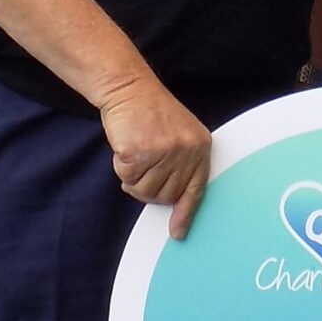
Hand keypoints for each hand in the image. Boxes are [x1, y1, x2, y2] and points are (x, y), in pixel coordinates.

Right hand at [100, 77, 212, 238]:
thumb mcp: (179, 135)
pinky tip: (126, 146)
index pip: (196, 189)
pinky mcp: (139, 153)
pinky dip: (121, 167)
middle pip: (165, 196)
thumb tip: (176, 201)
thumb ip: (182, 164)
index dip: (185, 213)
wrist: (130, 88)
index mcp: (200, 147)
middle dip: (150, 186)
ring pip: (145, 191)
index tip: (177, 233)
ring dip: (134, 177)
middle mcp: (186, 151)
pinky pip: (127, 178)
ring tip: (135, 150)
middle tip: (143, 161)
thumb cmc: (151, 112)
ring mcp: (164, 152)